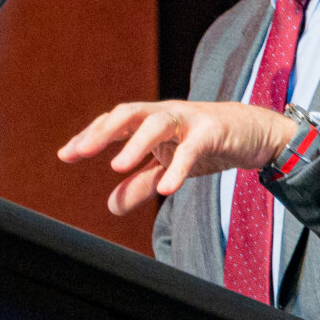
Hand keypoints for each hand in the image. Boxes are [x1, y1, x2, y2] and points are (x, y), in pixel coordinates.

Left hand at [58, 100, 299, 216]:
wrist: (254, 133)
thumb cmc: (206, 144)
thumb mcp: (169, 167)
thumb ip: (140, 184)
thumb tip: (110, 206)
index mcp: (151, 121)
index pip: (114, 124)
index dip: (89, 137)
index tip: (65, 155)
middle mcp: (166, 115)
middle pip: (128, 113)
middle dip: (102, 132)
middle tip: (79, 153)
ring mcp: (189, 120)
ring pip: (157, 122)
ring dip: (135, 143)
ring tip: (116, 166)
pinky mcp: (214, 132)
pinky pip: (192, 148)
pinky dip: (178, 167)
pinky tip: (167, 189)